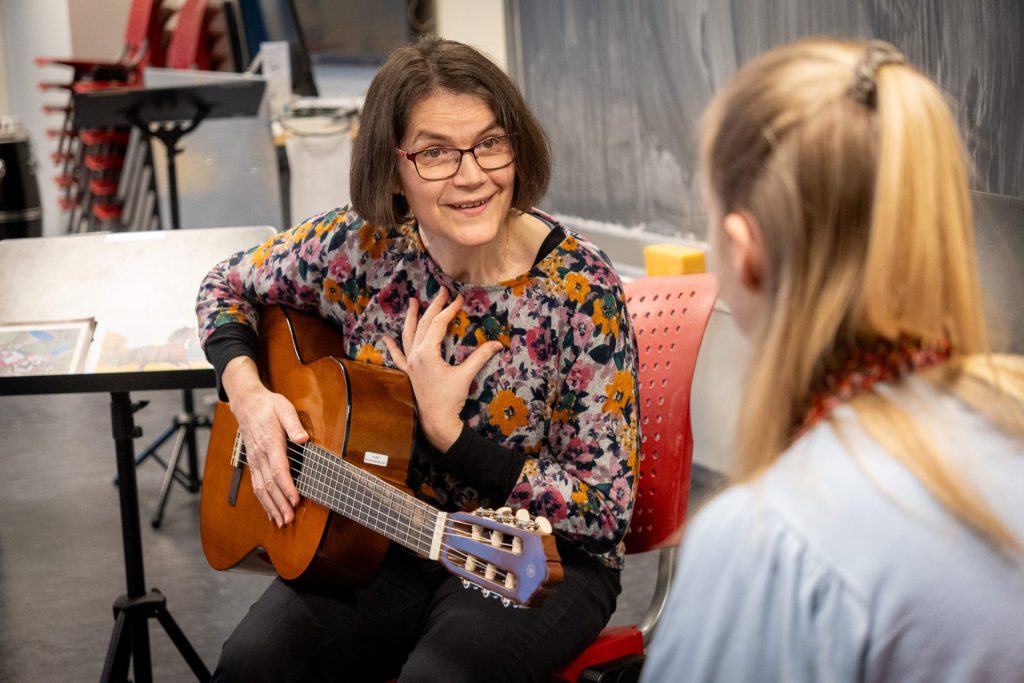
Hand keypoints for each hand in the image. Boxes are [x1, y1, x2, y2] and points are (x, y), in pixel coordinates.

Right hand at [222, 356, 307, 526]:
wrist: (247, 403)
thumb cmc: (268, 406)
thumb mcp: (284, 408)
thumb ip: (293, 424)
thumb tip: (303, 438)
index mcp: (270, 443)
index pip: (279, 470)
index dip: (287, 487)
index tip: (296, 501)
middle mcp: (260, 455)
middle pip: (269, 485)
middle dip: (280, 504)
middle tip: (289, 519)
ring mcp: (255, 461)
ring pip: (261, 489)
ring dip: (271, 507)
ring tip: (281, 521)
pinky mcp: (254, 463)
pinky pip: (257, 486)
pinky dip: (264, 501)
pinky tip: (271, 512)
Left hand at [382, 289, 502, 450]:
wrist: (436, 422)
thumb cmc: (449, 400)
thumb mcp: (466, 376)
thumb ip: (480, 357)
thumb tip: (498, 344)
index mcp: (427, 353)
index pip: (438, 324)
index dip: (449, 310)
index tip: (459, 299)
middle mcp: (415, 355)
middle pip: (423, 324)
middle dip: (433, 306)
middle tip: (441, 291)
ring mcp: (409, 364)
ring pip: (408, 335)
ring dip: (410, 317)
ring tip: (412, 301)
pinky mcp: (408, 374)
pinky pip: (397, 357)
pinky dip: (391, 347)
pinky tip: (386, 338)